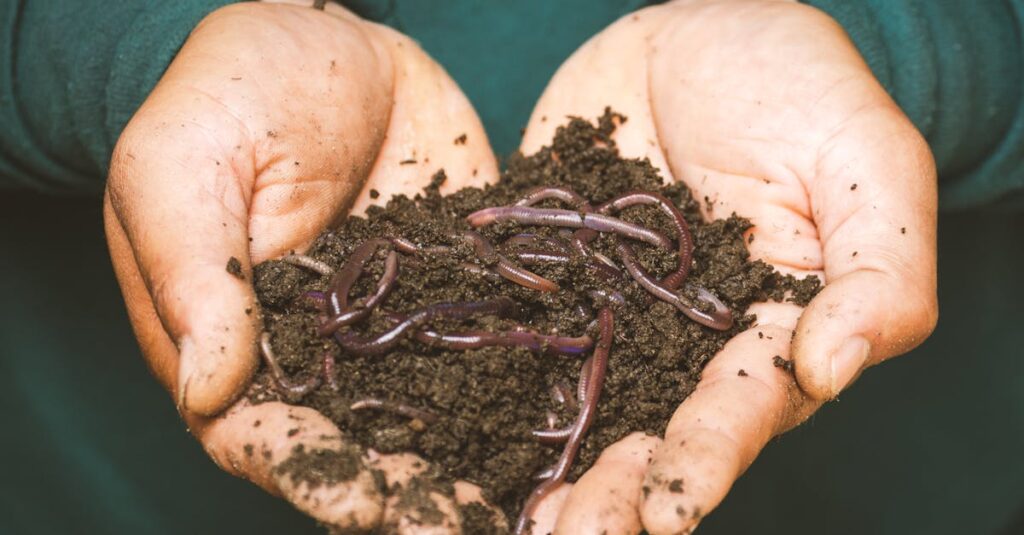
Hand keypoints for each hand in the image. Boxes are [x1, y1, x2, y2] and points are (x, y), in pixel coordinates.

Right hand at [104, 1, 502, 530]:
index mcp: (237, 340)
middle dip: (409, 492)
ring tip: (525, 506)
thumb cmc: (227, 92)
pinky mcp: (458, 286)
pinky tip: (570, 417)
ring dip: (473, 461)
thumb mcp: (183, 165)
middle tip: (463, 527)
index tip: (368, 504)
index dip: (314, 475)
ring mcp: (397, 323)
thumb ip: (195, 274)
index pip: (264, 433)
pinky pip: (491, 340)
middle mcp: (322, 351)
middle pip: (360, 443)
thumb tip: (211, 390)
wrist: (325, 38)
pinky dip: (526, 383)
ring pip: (433, 409)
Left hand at [519, 1, 937, 532]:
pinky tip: (439, 431)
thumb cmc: (799, 86)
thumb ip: (879, 269)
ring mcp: (612, 316)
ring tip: (507, 524)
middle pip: (649, 433)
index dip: (706, 460)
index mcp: (768, 330)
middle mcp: (684, 344)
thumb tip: (834, 368)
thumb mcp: (864, 162)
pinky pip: (516, 333)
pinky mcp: (552, 279)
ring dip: (544, 470)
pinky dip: (481, 383)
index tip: (666, 510)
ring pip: (577, 407)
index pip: (741, 409)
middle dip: (612, 495)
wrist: (698, 30)